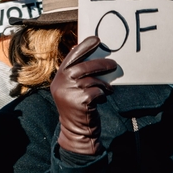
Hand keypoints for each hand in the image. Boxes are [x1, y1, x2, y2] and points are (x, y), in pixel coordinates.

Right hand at [51, 36, 116, 155]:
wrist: (77, 132)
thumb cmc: (78, 109)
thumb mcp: (72, 90)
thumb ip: (76, 76)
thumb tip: (89, 56)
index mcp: (58, 78)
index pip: (71, 57)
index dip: (84, 47)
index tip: (96, 39)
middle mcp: (61, 83)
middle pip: (83, 66)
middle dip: (100, 63)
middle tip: (113, 64)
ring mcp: (69, 91)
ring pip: (92, 80)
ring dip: (103, 84)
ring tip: (108, 90)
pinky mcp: (80, 100)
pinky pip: (97, 91)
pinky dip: (102, 94)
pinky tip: (102, 99)